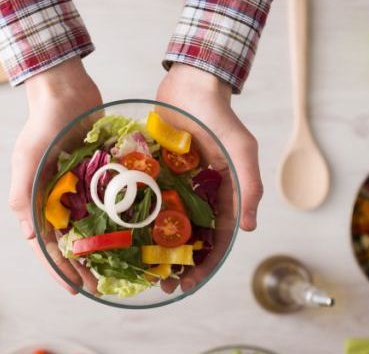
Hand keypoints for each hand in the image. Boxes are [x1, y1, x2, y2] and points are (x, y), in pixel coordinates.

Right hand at [9, 58, 102, 293]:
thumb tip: (31, 236)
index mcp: (36, 201)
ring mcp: (78, 189)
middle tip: (100, 287)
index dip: (58, 269)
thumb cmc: (42, 123)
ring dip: (101, 249)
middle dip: (82, 267)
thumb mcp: (28, 158)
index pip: (46, 245)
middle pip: (69, 243)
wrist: (66, 90)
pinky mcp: (97, 177)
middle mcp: (57, 200)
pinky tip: (135, 234)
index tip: (74, 289)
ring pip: (90, 228)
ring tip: (117, 269)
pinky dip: (118, 220)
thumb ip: (23, 194)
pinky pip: (108, 204)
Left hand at [156, 64, 263, 292]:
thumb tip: (249, 228)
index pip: (216, 241)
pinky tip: (119, 233)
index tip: (189, 284)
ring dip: (153, 248)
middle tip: (161, 285)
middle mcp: (197, 196)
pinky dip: (134, 217)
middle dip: (176, 265)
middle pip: (188, 240)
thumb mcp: (241, 150)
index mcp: (222, 196)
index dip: (205, 265)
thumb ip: (248, 186)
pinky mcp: (153, 171)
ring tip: (138, 268)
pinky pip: (143, 199)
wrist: (191, 83)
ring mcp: (174, 185)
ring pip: (163, 225)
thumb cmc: (221, 117)